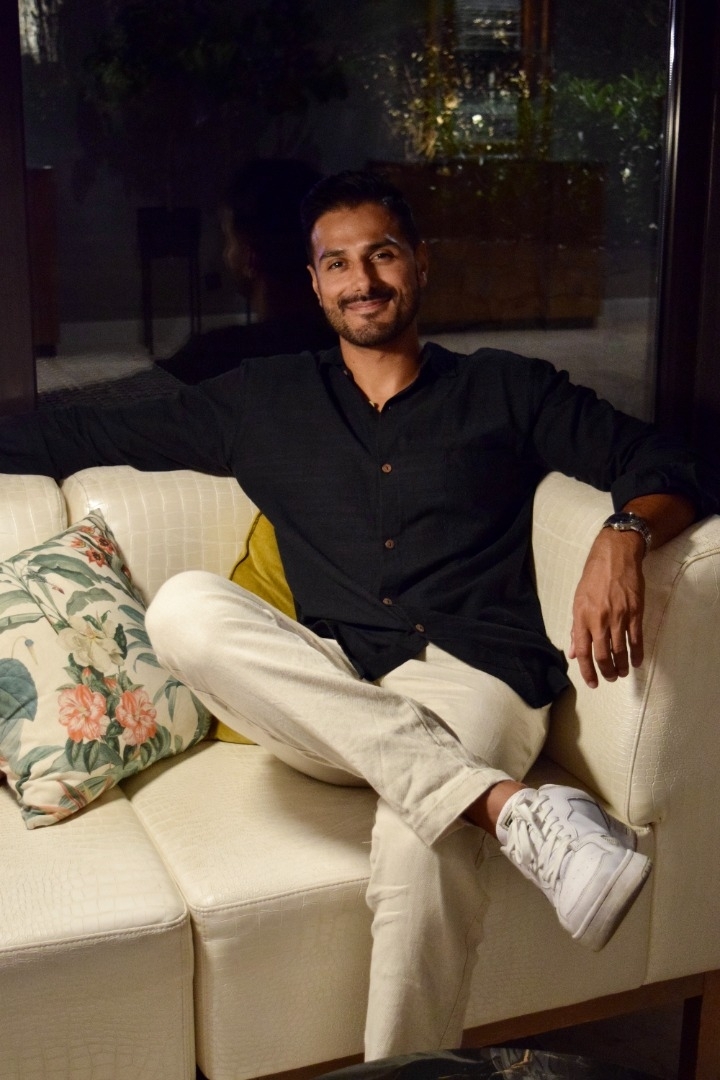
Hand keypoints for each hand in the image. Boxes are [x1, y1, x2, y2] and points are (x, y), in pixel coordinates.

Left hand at [568, 528, 644, 687]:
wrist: (615, 556)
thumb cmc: (593, 577)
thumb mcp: (578, 600)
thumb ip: (576, 628)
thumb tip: (574, 652)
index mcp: (581, 617)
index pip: (583, 652)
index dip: (587, 671)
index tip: (592, 682)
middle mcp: (599, 620)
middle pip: (602, 655)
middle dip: (606, 672)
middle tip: (609, 678)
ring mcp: (619, 617)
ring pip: (620, 651)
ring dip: (621, 666)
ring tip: (621, 673)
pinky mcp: (635, 613)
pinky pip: (636, 640)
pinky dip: (636, 654)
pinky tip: (636, 662)